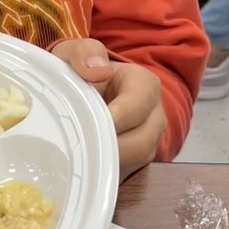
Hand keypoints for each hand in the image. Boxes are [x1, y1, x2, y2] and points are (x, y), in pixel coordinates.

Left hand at [53, 38, 165, 181]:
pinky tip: (80, 171)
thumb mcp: (76, 53)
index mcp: (144, 86)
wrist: (81, 90)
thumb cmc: (80, 71)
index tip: (86, 124)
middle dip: (108, 147)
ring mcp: (147, 143)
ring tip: (75, 158)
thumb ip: (84, 52)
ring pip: (134, 162)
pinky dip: (102, 175)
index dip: (113, 118)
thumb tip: (98, 70)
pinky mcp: (134, 163)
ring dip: (105, 163)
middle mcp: (153, 117)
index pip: (137, 106)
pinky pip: (124, 176)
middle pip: (140, 142)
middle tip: (76, 147)